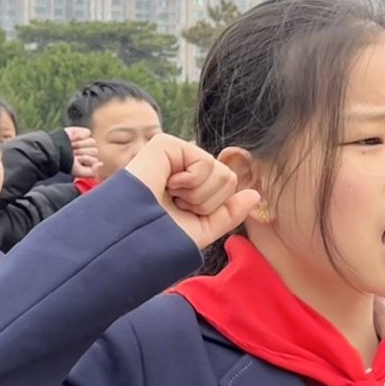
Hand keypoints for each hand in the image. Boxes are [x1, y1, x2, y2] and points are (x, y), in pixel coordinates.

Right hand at [66, 126, 99, 179]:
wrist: (54, 150)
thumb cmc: (65, 163)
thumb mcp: (79, 172)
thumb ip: (92, 172)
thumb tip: (101, 164)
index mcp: (88, 160)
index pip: (95, 159)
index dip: (84, 160)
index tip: (76, 160)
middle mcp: (88, 150)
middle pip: (94, 150)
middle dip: (82, 152)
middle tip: (73, 153)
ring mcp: (86, 141)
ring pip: (91, 142)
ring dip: (80, 145)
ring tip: (71, 146)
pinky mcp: (82, 132)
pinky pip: (87, 133)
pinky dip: (80, 136)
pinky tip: (72, 138)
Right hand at [123, 135, 260, 249]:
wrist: (129, 241)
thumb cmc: (158, 240)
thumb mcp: (202, 230)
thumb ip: (229, 213)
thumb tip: (255, 194)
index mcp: (191, 186)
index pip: (227, 188)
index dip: (211, 208)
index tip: (183, 215)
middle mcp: (184, 168)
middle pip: (228, 179)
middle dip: (206, 202)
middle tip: (175, 206)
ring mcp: (175, 155)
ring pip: (221, 172)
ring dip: (197, 195)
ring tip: (169, 197)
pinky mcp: (166, 145)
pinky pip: (205, 162)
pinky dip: (191, 182)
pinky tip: (168, 185)